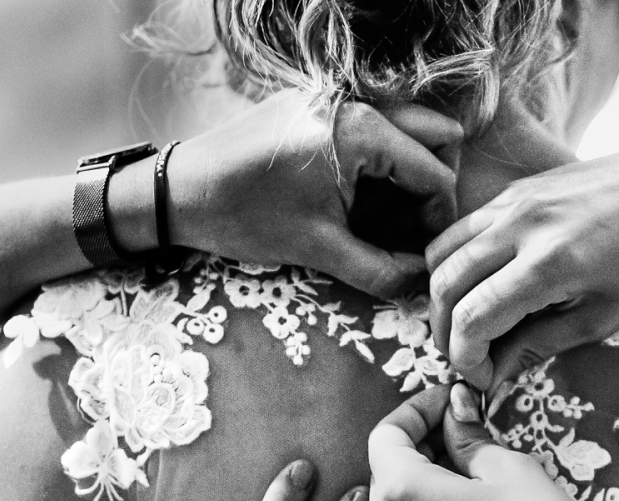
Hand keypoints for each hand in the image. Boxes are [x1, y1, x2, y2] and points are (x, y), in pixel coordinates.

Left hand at [172, 92, 461, 297]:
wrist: (179, 190)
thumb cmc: (243, 216)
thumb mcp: (320, 251)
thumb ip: (381, 270)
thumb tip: (423, 285)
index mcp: (361, 131)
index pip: (433, 173)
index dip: (439, 220)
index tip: (429, 253)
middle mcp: (354, 102)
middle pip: (435, 135)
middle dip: (433, 186)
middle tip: (414, 229)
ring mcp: (335, 98)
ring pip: (406, 127)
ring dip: (407, 172)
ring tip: (383, 218)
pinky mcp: (316, 105)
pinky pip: (371, 126)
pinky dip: (377, 161)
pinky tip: (355, 200)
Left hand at [367, 382, 618, 500]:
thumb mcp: (508, 469)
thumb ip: (470, 435)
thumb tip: (457, 409)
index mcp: (402, 493)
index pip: (386, 434)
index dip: (417, 408)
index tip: (452, 399)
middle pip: (388, 467)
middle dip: (422, 439)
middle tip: (468, 423)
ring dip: (428, 473)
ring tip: (476, 462)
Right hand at [426, 141, 618, 389]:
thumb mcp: (603, 316)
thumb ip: (539, 344)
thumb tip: (495, 375)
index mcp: (548, 265)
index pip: (472, 319)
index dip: (466, 359)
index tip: (482, 378)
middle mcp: (519, 227)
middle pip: (445, 285)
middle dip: (445, 333)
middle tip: (467, 359)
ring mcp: (513, 202)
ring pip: (443, 253)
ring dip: (443, 297)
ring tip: (465, 326)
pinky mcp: (516, 190)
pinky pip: (463, 228)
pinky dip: (456, 262)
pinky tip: (477, 286)